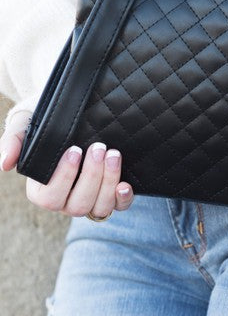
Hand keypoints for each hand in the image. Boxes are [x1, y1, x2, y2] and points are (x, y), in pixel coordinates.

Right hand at [0, 109, 134, 217]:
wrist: (71, 107)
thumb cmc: (44, 116)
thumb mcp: (25, 121)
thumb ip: (13, 140)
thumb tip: (4, 164)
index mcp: (41, 188)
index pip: (48, 197)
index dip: (63, 178)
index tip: (74, 150)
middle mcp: (65, 198)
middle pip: (77, 205)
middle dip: (91, 176)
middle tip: (99, 147)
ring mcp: (88, 198)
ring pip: (98, 207)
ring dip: (108, 183)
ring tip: (113, 154)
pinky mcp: (109, 193)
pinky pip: (117, 207)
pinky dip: (123, 200)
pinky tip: (126, 185)